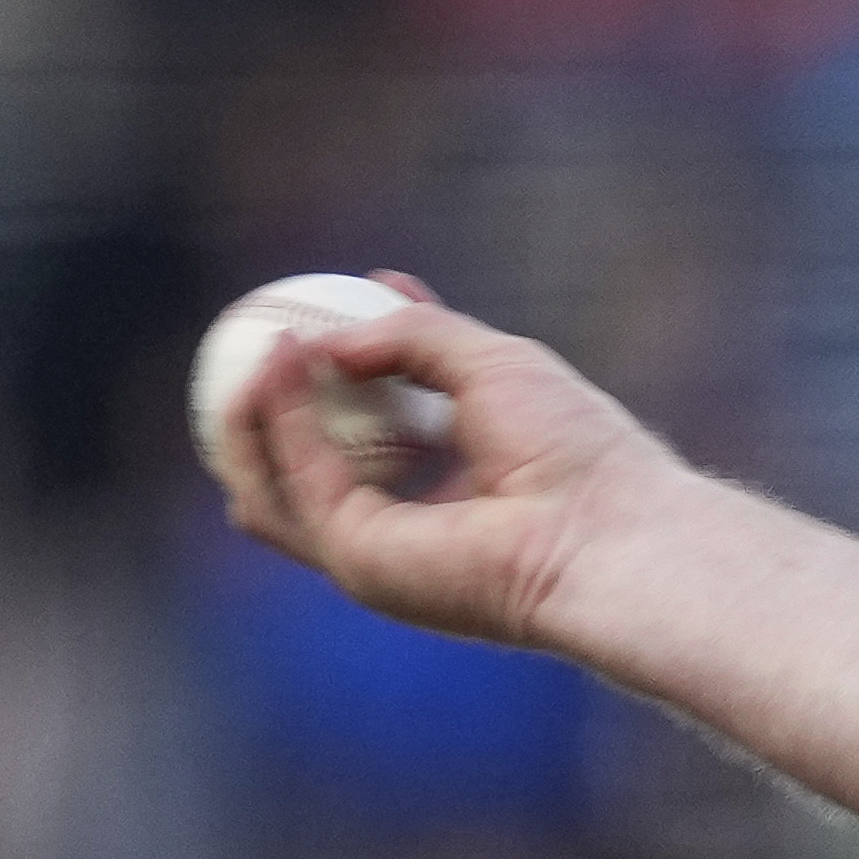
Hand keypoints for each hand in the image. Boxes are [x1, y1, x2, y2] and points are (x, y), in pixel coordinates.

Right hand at [223, 276, 688, 654]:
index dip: (352, 363)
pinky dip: (277, 419)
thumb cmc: (572, 448)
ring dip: (256, 411)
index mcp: (457, 479)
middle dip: (276, 404)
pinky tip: (283, 361)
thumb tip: (330, 339)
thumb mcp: (492, 362)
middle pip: (310, 465)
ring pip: (276, 483)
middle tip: (271, 333)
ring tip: (266, 344)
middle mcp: (411, 521)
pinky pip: (293, 480)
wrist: (602, 526)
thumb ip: (415, 336)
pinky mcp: (354, 558)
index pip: (384, 423)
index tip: (334, 300)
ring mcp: (376, 548)